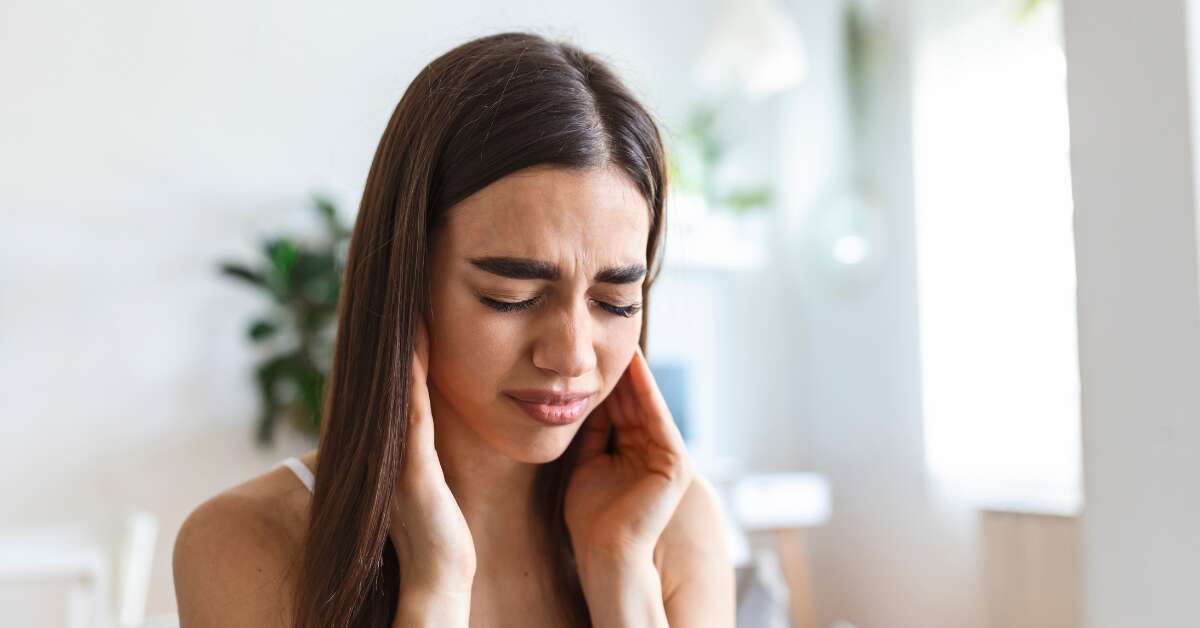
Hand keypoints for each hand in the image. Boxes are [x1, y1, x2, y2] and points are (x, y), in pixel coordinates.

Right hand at [388, 316, 476, 595]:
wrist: (438, 580)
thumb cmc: (443, 537)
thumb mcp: (433, 481)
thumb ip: (427, 449)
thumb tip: (436, 418)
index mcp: (402, 443)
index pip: (404, 383)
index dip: (405, 342)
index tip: (414, 301)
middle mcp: (392, 443)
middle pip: (393, 377)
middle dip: (397, 332)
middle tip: (403, 283)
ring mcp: (398, 455)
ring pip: (401, 387)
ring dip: (404, 343)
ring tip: (409, 298)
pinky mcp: (411, 470)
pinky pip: (413, 413)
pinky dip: (412, 378)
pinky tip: (417, 344)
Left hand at [564, 345, 692, 569]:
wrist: (603, 550)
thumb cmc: (589, 515)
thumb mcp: (585, 462)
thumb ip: (591, 433)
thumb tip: (583, 397)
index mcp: (631, 451)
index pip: (618, 407)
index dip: (606, 379)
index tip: (593, 350)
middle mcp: (651, 450)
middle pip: (632, 401)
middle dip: (620, 369)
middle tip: (609, 332)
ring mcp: (666, 456)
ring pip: (646, 405)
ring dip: (634, 374)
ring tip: (623, 340)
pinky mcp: (675, 464)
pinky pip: (658, 418)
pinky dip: (646, 392)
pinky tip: (635, 367)